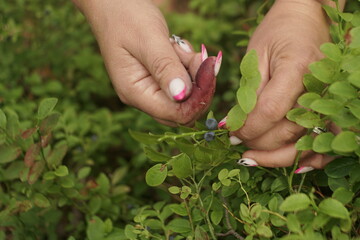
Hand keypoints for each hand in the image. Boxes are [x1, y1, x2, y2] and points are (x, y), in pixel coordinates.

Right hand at [72, 0, 220, 125]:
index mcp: (134, 92)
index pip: (175, 114)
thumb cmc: (126, 16)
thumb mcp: (149, 40)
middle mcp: (142, 96)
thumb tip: (182, 95)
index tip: (209, 70)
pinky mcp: (158, 80)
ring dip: (194, 73)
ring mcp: (150, 89)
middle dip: (199, 87)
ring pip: (186, 96)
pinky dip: (189, 67)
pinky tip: (179, 49)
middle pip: (182, 110)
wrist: (114, 3)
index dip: (198, 99)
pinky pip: (182, 82)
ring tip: (181, 48)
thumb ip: (165, 68)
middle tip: (200, 58)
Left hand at [230, 0, 344, 170]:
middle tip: (237, 143)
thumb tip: (235, 125)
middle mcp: (319, 88)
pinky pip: (326, 142)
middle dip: (256, 142)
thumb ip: (248, 93)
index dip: (247, 127)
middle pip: (287, 131)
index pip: (269, 111)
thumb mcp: (255, 57)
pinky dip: (310, 158)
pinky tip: (291, 166)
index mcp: (297, 69)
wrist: (307, 19)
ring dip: (276, 157)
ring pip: (305, 143)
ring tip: (251, 158)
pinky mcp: (332, 107)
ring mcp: (330, 99)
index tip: (229, 132)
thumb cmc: (277, 33)